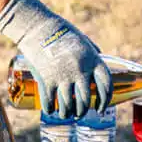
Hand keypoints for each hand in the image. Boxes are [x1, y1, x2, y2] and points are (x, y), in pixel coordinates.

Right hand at [0, 0, 111, 117]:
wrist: (37, 27)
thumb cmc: (60, 31)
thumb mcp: (82, 40)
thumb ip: (92, 51)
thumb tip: (100, 57)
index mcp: (92, 60)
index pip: (105, 86)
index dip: (104, 101)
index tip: (100, 108)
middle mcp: (80, 71)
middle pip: (85, 101)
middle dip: (82, 111)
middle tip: (79, 114)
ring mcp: (63, 77)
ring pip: (68, 106)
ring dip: (67, 113)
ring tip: (65, 115)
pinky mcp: (46, 80)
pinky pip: (50, 103)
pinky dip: (50, 110)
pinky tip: (50, 111)